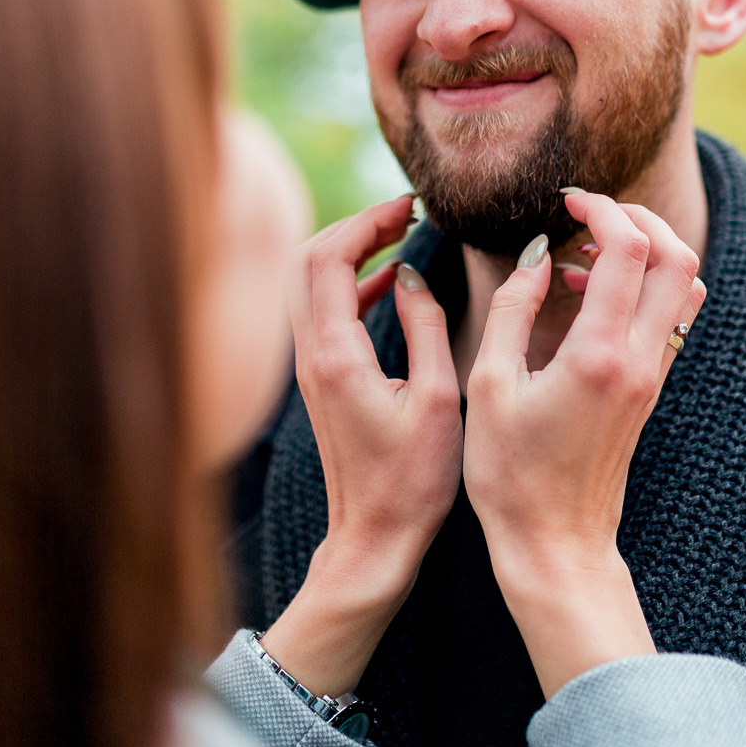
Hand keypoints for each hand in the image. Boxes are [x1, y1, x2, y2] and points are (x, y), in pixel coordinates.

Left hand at [259, 195, 461, 696]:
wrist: (373, 538)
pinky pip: (323, 311)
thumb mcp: (438, 398)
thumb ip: (426, 326)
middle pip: (307, 259)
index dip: (367, 222)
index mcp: (337, 355)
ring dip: (351, 251)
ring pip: (310, 283)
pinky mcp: (321, 380)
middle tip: (404, 213)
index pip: (329, 258)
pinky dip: (353, 283)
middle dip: (354, 225)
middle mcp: (311, 356)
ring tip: (402, 234)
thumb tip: (414, 273)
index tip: (409, 207)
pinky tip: (394, 280)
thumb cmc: (412, 480)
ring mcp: (310, 368)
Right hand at [463, 191, 705, 696]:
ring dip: (644, 253)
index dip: (602, 208)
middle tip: (585, 215)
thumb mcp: (490, 385)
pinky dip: (638, 287)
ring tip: (580, 257)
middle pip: (677, 256)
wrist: (556, 543)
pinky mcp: (649, 388)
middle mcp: (640, 359)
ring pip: (681, 286)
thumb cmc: (510, 473)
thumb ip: (513, 309)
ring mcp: (652, 375)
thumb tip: (537, 254)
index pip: (629, 249)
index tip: (565, 199)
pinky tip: (583, 298)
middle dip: (637, 218)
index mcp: (600, 354)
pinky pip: (665, 316)